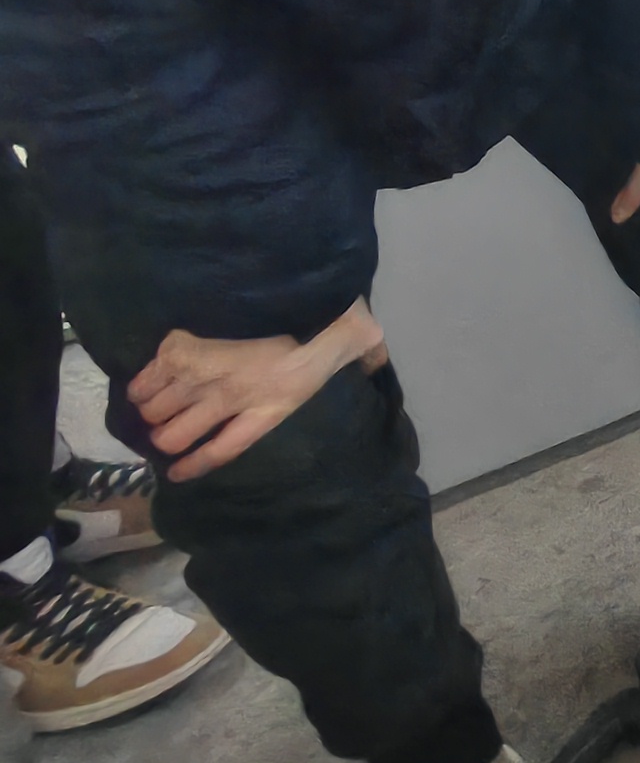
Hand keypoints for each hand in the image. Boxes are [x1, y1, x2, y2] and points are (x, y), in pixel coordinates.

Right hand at [129, 303, 386, 480]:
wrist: (296, 290)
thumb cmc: (330, 314)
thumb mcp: (357, 339)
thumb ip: (367, 353)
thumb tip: (378, 358)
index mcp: (271, 403)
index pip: (226, 448)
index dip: (198, 462)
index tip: (177, 472)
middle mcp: (231, 397)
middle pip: (178, 434)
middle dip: (166, 434)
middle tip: (163, 430)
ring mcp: (204, 375)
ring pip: (159, 410)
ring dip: (152, 411)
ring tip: (150, 408)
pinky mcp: (183, 349)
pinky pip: (149, 378)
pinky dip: (140, 386)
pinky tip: (138, 389)